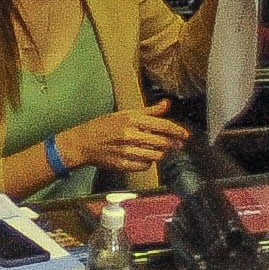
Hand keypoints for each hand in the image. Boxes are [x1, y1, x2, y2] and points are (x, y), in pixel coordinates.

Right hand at [64, 103, 189, 175]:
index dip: (178, 131)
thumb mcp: (125, 114)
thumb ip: (149, 111)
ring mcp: (126, 151)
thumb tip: (167, 103)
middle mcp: (129, 135)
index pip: (162, 125)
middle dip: (173, 144)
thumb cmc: (103, 126)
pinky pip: (145, 166)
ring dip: (161, 153)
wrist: (82, 142)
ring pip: (156, 155)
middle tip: (178, 145)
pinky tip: (143, 157)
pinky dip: (148, 162)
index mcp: (131, 119)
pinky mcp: (123, 164)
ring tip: (159, 150)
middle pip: (163, 142)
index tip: (186, 135)